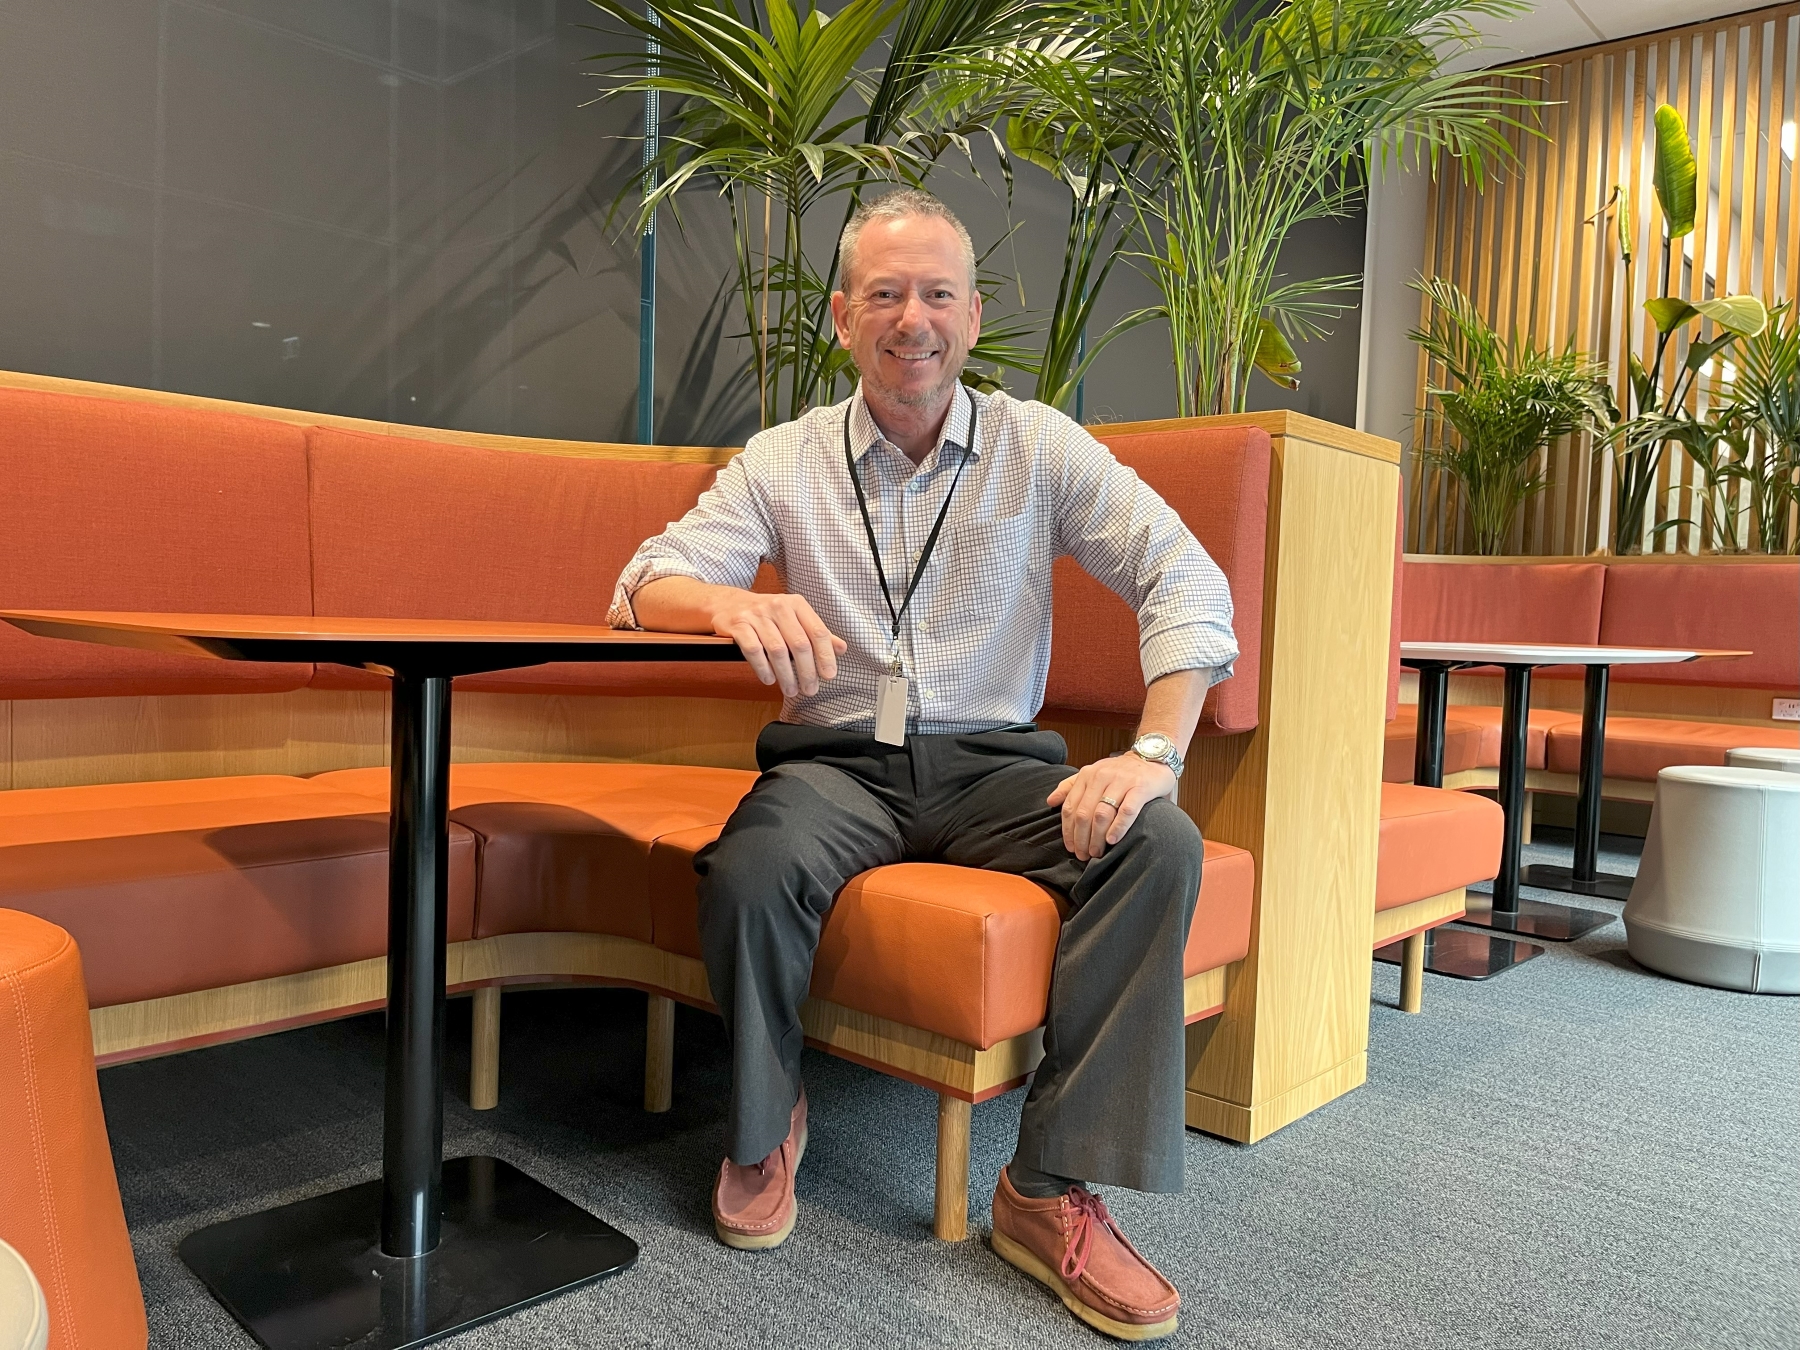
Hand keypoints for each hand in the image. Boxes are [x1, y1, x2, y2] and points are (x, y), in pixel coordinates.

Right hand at [707, 590, 846, 697]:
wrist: (728, 603)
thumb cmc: (767, 615)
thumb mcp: (794, 618)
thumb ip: (816, 633)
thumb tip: (841, 648)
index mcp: (797, 604)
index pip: (818, 631)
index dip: (826, 656)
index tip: (829, 675)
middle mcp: (778, 606)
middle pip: (799, 644)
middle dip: (807, 671)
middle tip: (810, 690)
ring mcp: (757, 615)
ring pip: (777, 650)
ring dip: (786, 675)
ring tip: (790, 690)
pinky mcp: (739, 625)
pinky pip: (754, 651)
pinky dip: (763, 669)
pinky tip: (769, 679)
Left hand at [1046, 752, 1177, 861]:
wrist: (1152, 758)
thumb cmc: (1121, 772)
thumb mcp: (1093, 774)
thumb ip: (1070, 786)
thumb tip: (1050, 801)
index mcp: (1087, 775)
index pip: (1070, 807)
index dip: (1067, 830)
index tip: (1070, 847)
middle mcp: (1102, 776)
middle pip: (1084, 813)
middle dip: (1081, 838)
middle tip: (1083, 855)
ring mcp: (1122, 781)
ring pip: (1102, 814)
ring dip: (1096, 837)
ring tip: (1097, 853)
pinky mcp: (1141, 788)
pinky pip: (1127, 811)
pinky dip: (1118, 828)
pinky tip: (1112, 840)